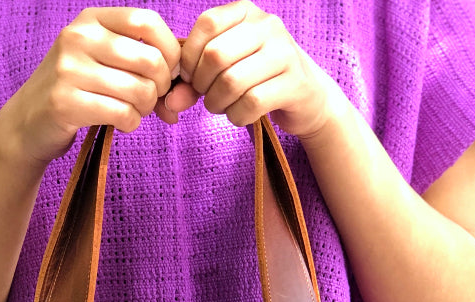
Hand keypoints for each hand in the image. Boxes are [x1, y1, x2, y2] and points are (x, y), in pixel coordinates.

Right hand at [0, 7, 180, 164]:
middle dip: (161, 86)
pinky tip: (123, 123)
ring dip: (146, 108)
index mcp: (91, 20)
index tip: (168, 72)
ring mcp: (69, 70)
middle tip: (152, 99)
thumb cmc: (76, 91)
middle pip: (150, 60)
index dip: (170, 50)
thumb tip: (188, 70)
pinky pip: (123, 114)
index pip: (147, 23)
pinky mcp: (66, 103)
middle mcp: (78, 38)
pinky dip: (131, 123)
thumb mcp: (102, 61)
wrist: (28, 122)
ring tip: (134, 111)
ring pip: (139, 90)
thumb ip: (141, 58)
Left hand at [169, 0, 340, 138]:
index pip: (207, 24)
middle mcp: (268, 26)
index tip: (192, 77)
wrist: (306, 96)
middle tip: (208, 96)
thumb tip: (168, 102)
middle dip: (203, 85)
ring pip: (232, 81)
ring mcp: (284, 53)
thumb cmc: (256, 79)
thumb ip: (193, 82)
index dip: (190, 56)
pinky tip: (240, 114)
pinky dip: (237, 116)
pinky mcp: (294, 83)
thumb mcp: (224, 70)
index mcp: (247, 12)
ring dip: (218, 104)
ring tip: (223, 106)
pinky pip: (252, 103)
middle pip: (216, 55)